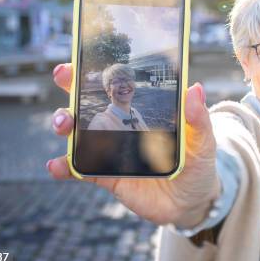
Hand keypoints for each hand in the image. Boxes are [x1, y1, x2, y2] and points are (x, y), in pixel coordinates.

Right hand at [48, 63, 220, 227]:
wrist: (191, 202)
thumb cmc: (197, 164)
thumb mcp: (202, 140)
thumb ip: (198, 118)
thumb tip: (196, 89)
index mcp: (141, 112)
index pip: (116, 86)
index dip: (96, 71)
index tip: (81, 58)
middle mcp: (120, 127)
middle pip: (90, 103)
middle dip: (70, 86)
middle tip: (64, 77)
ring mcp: (110, 151)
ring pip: (78, 133)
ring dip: (64, 123)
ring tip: (63, 124)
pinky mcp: (106, 176)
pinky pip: (80, 170)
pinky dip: (64, 167)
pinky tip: (57, 165)